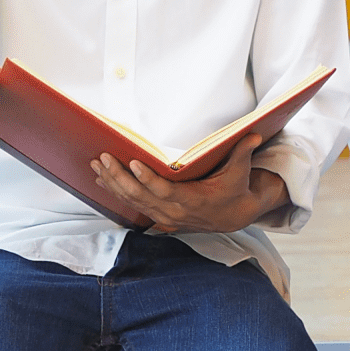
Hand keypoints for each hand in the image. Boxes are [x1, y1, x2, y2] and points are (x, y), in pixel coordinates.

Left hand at [90, 133, 286, 233]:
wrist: (233, 216)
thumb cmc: (235, 190)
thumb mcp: (241, 172)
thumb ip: (242, 152)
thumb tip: (252, 134)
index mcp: (193, 201)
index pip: (165, 192)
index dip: (148, 179)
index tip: (134, 163)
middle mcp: (174, 212)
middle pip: (140, 197)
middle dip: (119, 177)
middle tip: (104, 157)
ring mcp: (164, 217)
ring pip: (132, 202)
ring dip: (112, 183)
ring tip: (97, 164)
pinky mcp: (157, 216)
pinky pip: (131, 205)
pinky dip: (115, 191)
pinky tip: (101, 178)